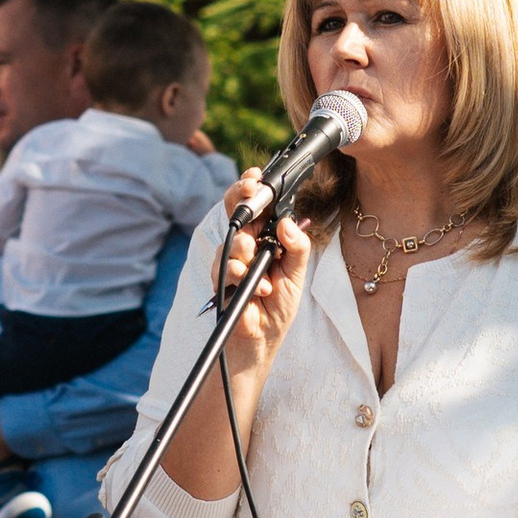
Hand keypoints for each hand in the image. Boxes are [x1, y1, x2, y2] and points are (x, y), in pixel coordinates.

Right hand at [213, 178, 313, 373]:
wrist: (262, 341)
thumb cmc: (278, 307)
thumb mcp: (296, 274)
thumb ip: (297, 247)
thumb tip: (287, 222)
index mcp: (265, 239)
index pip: (257, 206)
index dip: (253, 187)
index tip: (257, 176)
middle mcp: (246, 245)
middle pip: (236, 211)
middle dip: (242, 197)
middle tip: (250, 190)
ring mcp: (231, 261)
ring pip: (231, 240)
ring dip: (245, 249)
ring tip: (257, 267)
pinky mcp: (220, 279)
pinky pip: (224, 266)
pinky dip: (239, 274)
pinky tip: (256, 286)